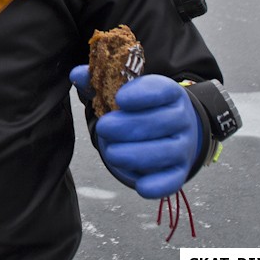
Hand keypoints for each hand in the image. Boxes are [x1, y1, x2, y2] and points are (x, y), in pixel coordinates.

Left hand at [70, 67, 201, 198]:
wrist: (172, 130)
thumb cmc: (142, 108)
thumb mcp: (124, 91)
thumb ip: (99, 82)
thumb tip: (76, 74)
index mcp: (169, 92)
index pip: (161, 89)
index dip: (141, 94)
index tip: (119, 98)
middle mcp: (181, 118)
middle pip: (158, 122)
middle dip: (128, 127)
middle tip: (104, 127)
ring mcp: (183, 146)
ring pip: (164, 152)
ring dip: (135, 154)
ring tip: (111, 152)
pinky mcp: (179, 171)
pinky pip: (172, 180)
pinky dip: (157, 185)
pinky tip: (140, 184)